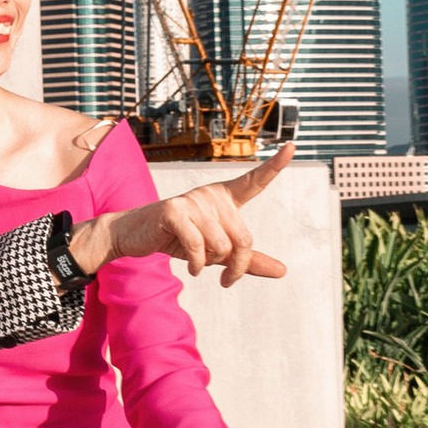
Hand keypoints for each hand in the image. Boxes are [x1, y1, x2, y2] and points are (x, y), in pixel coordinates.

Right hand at [70, 148, 290, 286]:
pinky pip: (198, 247)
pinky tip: (192, 268)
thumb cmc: (178, 239)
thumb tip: (282, 271)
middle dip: (237, 267)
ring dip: (210, 264)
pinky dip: (197, 264)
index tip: (293, 146)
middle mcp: (211, 195)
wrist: (135, 236)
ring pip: (221, 247)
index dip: (274, 166)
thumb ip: (248, 260)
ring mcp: (192, 201)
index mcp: (224, 198)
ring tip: (197, 261)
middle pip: (243, 239)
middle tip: (227, 281)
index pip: (254, 182)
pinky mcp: (174, 211)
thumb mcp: (216, 252)